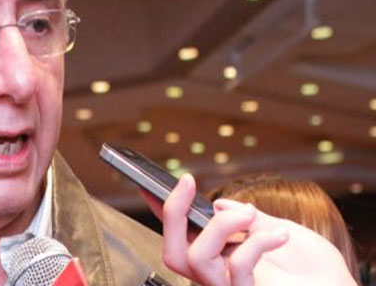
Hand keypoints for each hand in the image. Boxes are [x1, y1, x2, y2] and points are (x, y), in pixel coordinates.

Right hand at [143, 174, 356, 285]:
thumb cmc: (313, 268)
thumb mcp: (277, 229)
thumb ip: (246, 218)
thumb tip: (218, 203)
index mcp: (222, 258)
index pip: (181, 235)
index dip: (161, 211)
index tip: (146, 183)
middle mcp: (219, 276)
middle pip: (173, 251)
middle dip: (174, 213)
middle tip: (189, 183)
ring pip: (195, 259)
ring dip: (220, 227)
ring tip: (248, 213)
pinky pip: (237, 267)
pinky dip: (256, 243)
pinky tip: (279, 235)